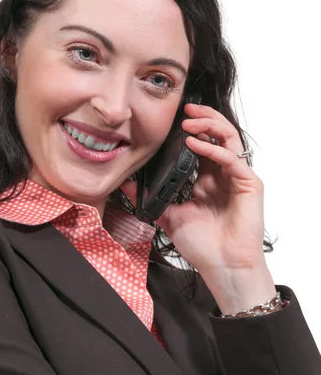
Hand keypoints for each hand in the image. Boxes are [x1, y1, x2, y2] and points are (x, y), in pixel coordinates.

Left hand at [121, 102, 268, 278]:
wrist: (222, 267)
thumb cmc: (202, 245)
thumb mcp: (169, 216)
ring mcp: (237, 177)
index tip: (173, 118)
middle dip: (203, 117)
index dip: (190, 128)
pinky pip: (232, 159)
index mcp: (207, 178)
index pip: (202, 143)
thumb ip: (151, 199)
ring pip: (229, 139)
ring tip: (190, 120)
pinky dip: (214, 150)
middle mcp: (223, 174)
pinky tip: (196, 144)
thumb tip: (126, 184)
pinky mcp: (249, 184)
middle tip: (185, 108)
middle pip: (218, 134)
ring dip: (210, 126)